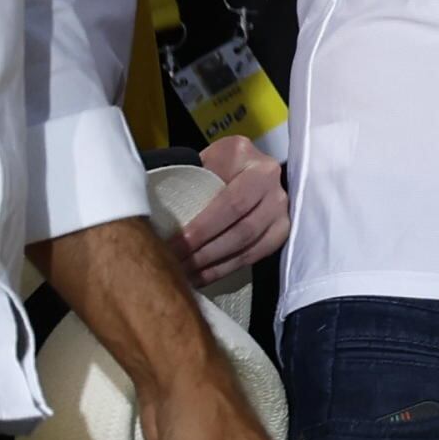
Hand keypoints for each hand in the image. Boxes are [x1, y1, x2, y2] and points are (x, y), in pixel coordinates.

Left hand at [176, 136, 291, 282]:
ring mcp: (281, 211)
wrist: (248, 168)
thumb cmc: (218, 166)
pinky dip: (224, 270)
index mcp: (255, 165)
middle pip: (241, 230)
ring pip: (247, 247)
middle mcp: (275, 187)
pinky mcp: (281, 231)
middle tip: (174, 265)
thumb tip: (156, 215)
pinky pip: (253, 257)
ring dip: (212, 264)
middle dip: (203, 252)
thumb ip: (191, 181)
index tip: (171, 246)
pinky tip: (200, 277)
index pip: (230, 203)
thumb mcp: (207, 161)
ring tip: (183, 274)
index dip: (201, 229)